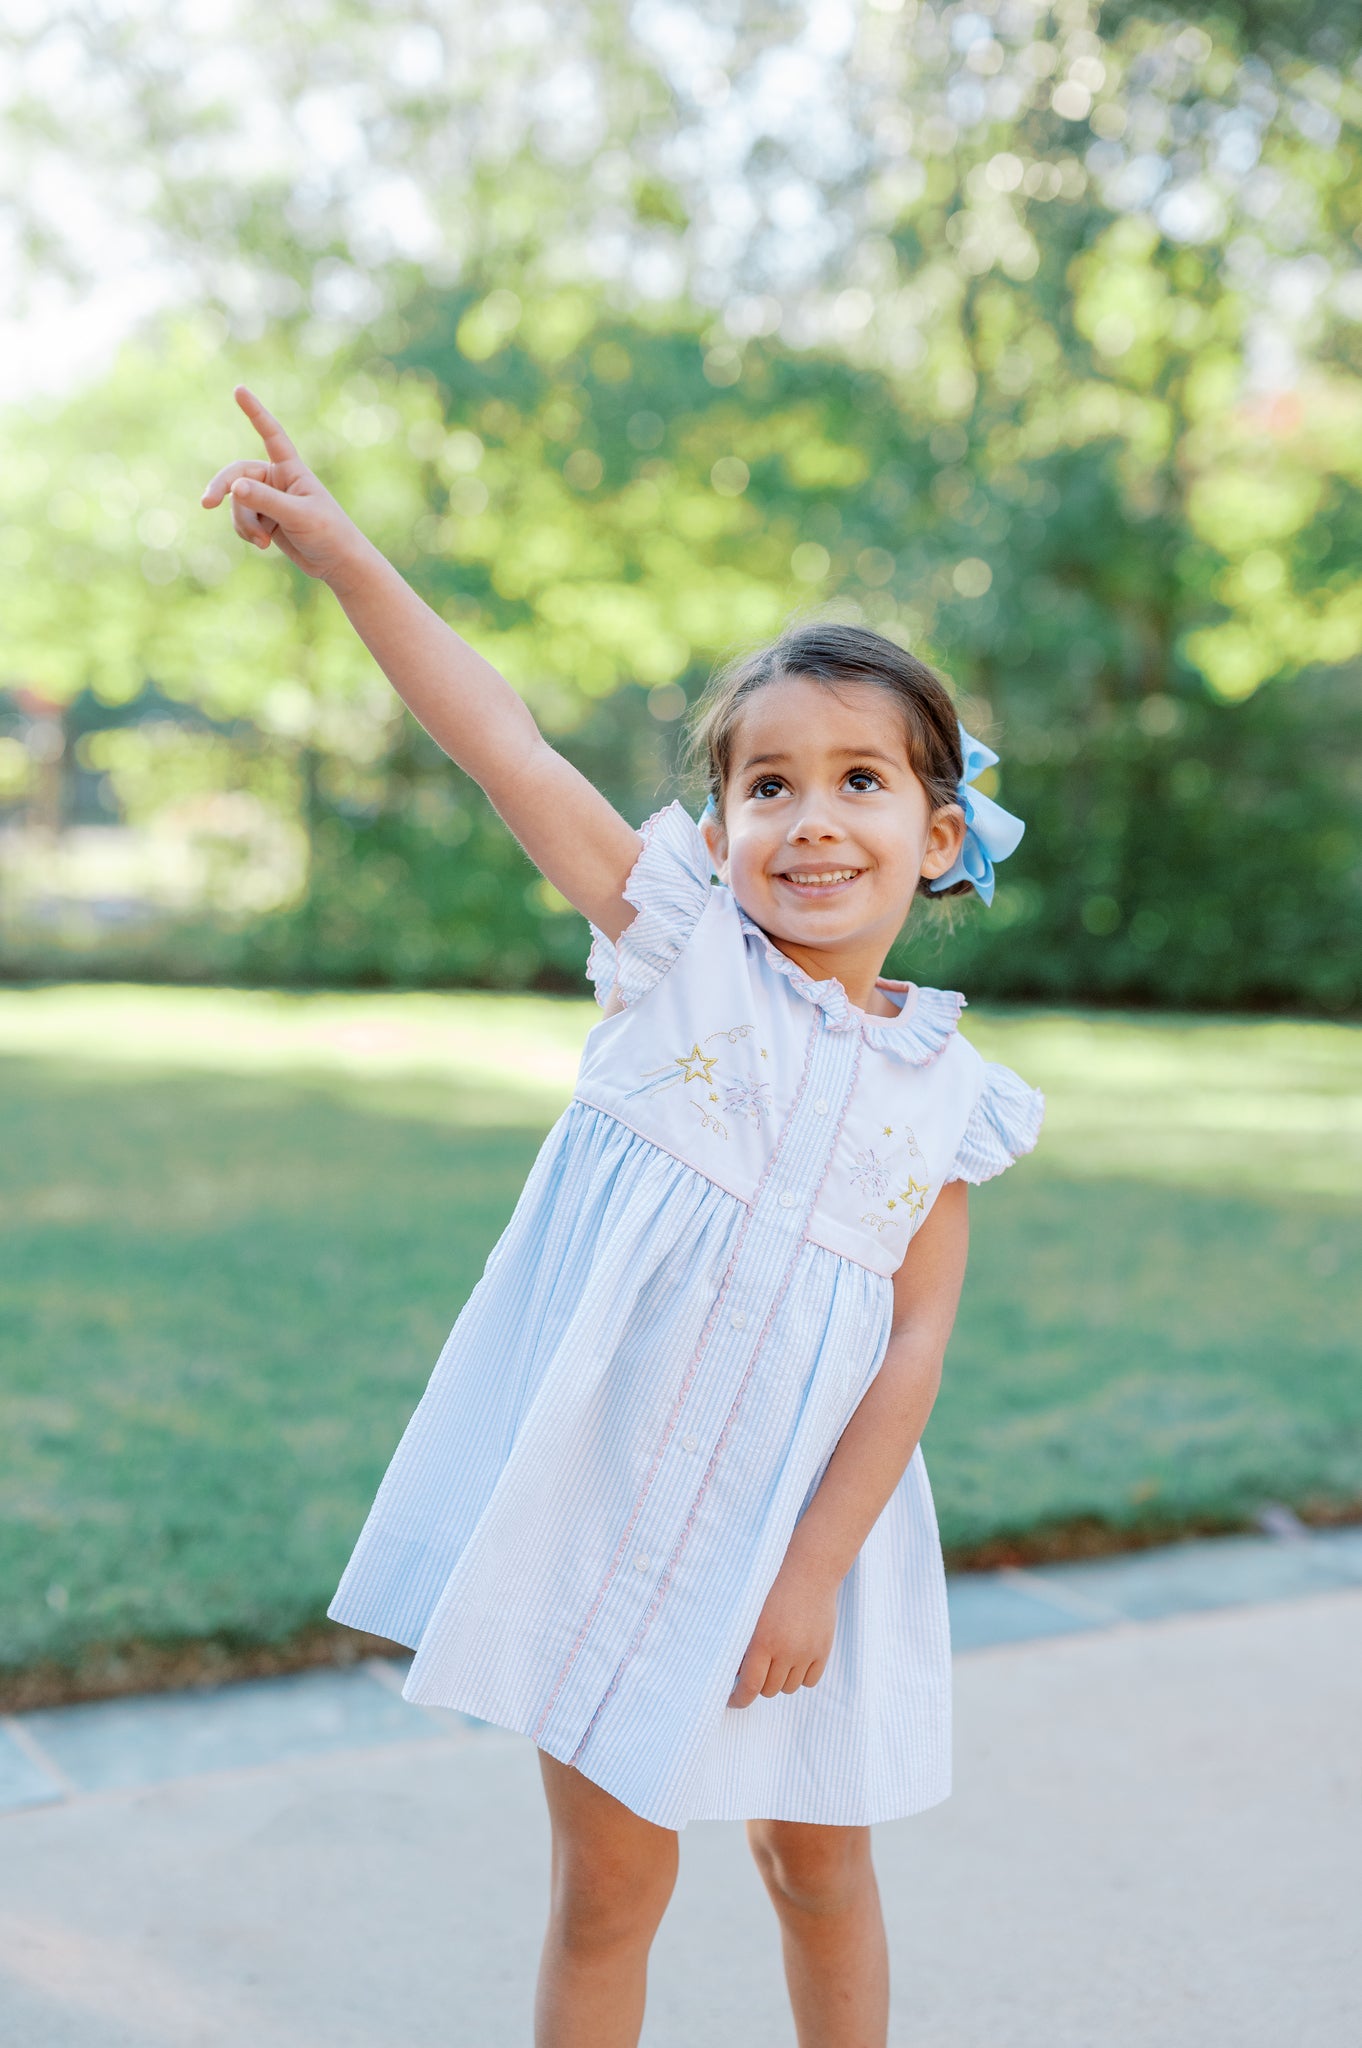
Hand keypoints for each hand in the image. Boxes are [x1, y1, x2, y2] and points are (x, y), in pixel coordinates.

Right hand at [200, 385, 368, 586]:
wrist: (338, 564)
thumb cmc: (328, 534)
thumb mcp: (298, 516)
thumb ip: (265, 501)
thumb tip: (233, 487)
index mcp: (291, 469)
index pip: (271, 434)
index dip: (255, 412)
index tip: (239, 389)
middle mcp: (277, 479)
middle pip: (237, 473)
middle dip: (221, 489)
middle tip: (205, 504)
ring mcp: (269, 499)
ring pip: (237, 503)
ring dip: (243, 523)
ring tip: (262, 542)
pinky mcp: (264, 519)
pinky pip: (241, 520)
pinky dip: (246, 533)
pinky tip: (262, 545)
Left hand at [728, 1560, 837, 1708]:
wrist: (809, 1573)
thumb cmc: (773, 1590)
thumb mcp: (750, 1615)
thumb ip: (742, 1646)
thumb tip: (735, 1676)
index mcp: (763, 1641)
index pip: (750, 1687)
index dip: (739, 1699)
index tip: (732, 1700)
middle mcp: (786, 1651)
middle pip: (769, 1690)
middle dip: (759, 1683)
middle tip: (757, 1667)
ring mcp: (807, 1653)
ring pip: (789, 1688)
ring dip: (779, 1680)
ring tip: (777, 1658)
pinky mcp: (823, 1651)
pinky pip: (810, 1681)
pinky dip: (800, 1676)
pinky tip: (794, 1659)